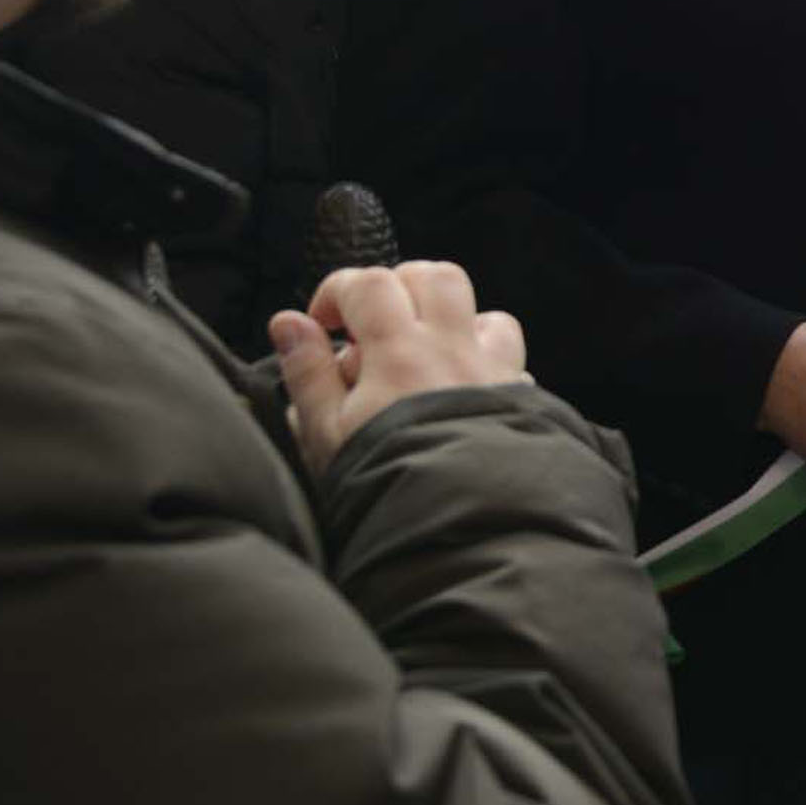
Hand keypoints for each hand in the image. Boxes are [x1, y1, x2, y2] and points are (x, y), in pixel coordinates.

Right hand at [272, 261, 530, 477]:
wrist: (461, 528)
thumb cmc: (385, 483)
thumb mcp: (326, 435)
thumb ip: (307, 373)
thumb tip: (288, 322)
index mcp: (399, 352)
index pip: (368, 283)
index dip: (337, 291)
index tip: (320, 324)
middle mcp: (452, 348)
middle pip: (432, 276)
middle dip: (395, 288)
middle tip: (368, 328)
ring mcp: (491, 368)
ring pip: (477, 306)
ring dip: (443, 314)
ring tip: (414, 349)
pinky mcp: (517, 393)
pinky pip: (507, 347)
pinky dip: (482, 346)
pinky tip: (459, 375)